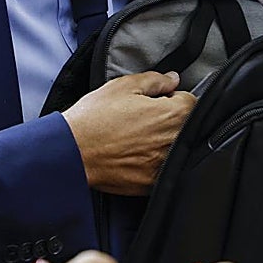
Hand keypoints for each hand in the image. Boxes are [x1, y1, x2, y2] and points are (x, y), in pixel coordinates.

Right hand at [62, 71, 195, 195]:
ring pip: (174, 148)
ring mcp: (164, 164)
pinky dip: (152, 162)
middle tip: (142, 118)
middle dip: (169, 119)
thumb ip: (155, 80)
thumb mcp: (122, 86)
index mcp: (172, 114)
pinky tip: (132, 155)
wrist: (72, 152)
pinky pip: (161, 169)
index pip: (191, 102)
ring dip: (162, 141)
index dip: (172, 98)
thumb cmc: (94, 118)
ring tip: (135, 137)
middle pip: (185, 126)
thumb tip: (172, 79)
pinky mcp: (152, 183)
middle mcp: (173, 141)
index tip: (157, 101)